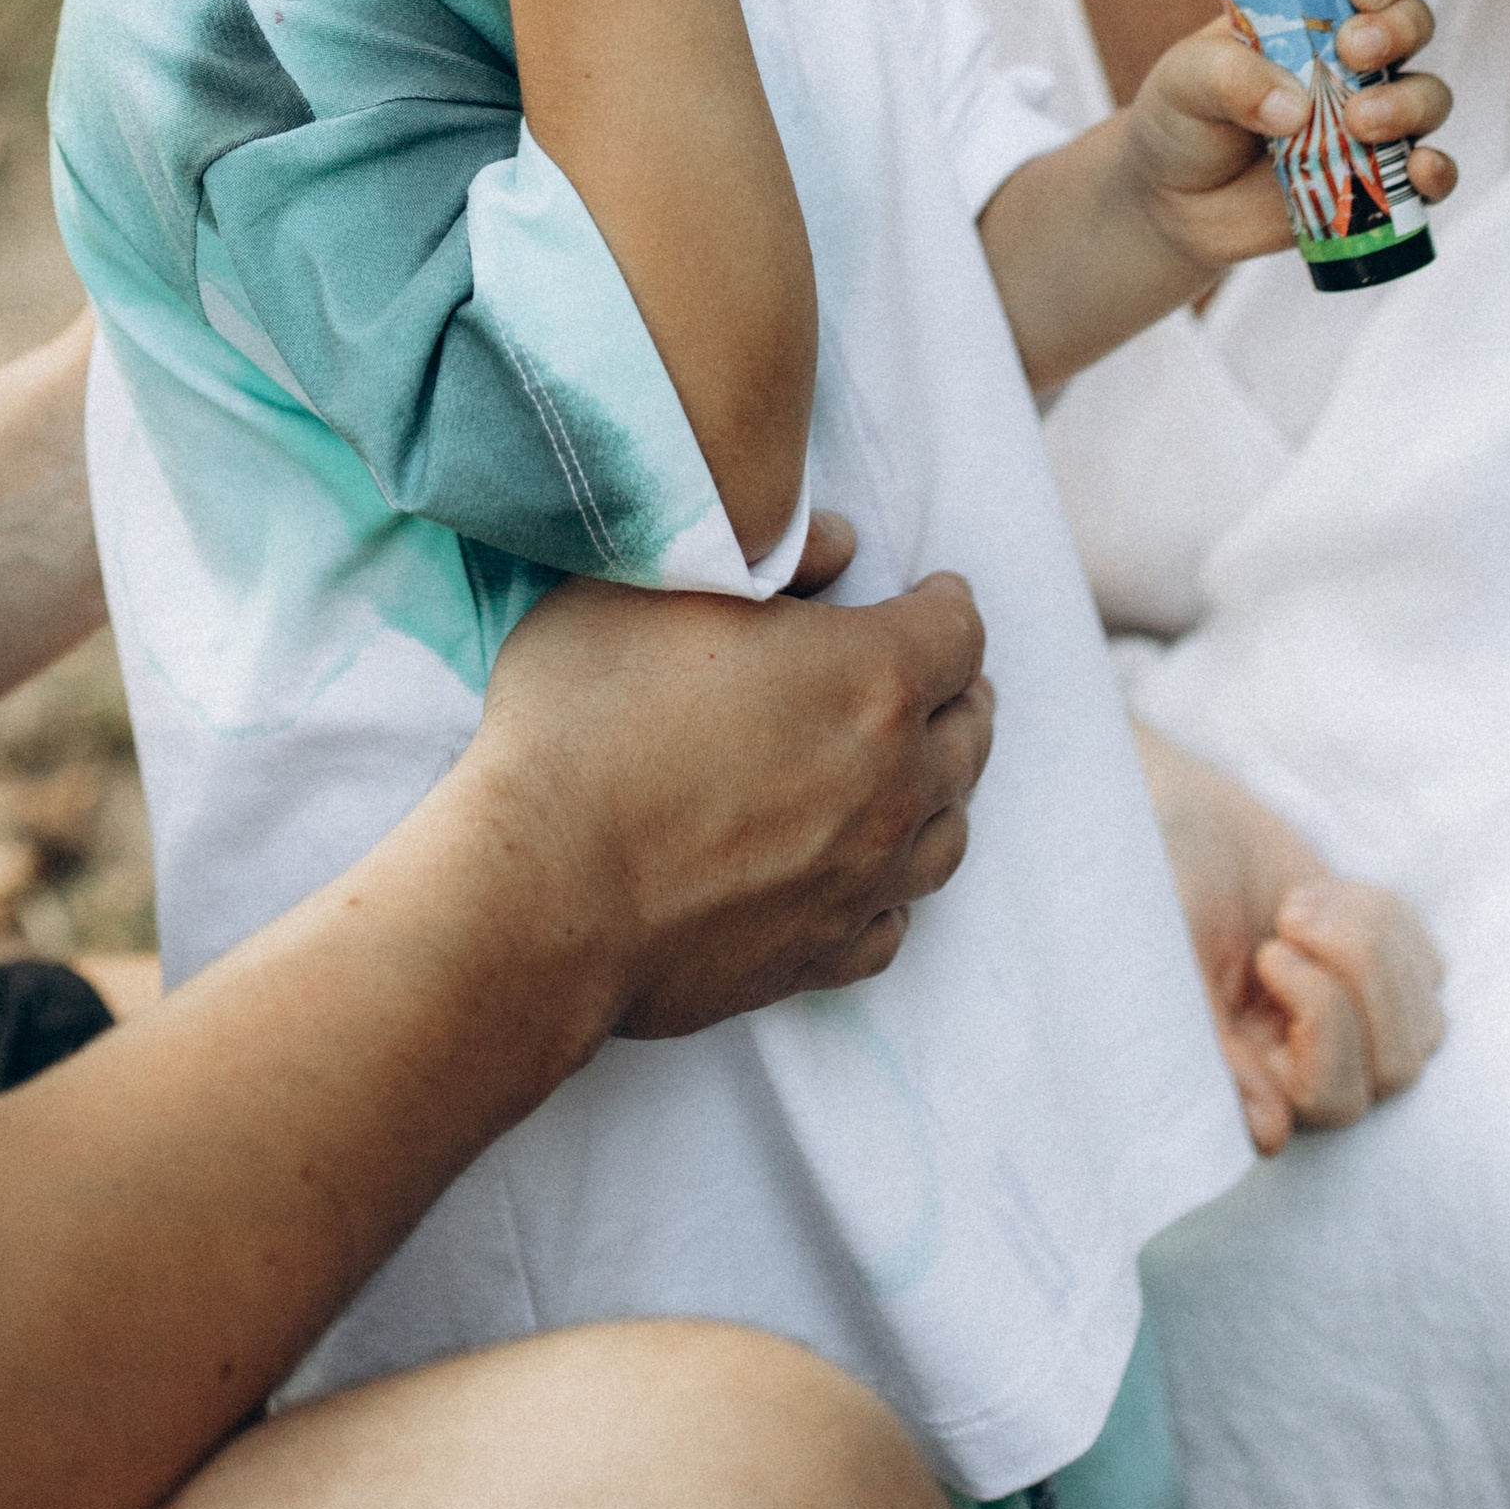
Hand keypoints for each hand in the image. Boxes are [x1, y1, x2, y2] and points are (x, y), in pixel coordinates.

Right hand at [471, 560, 994, 1040]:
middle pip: (970, 732)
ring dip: (940, 792)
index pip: (957, 632)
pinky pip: (890, 926)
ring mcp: (861, 883)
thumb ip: (773, 554)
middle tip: (937, 678)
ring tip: (915, 772)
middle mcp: (892, 786)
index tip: (930, 592)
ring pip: (945, 833)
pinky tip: (864, 878)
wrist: (540, 892)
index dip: (946, 602)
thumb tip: (840, 550)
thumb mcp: (660, 585)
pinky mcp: (817, 958)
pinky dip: (890, 892)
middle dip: (959, 693)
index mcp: (871, 681)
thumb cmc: (588, 720)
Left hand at [1124, 0, 1455, 274]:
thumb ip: (1228, 79)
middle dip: (1397, 30)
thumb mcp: (1184, 83)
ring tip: (1360, 124)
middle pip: (1412, 23)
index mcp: (1309, 14)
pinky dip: (1437, 171)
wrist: (1174, 204)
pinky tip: (1420, 173)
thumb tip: (1294, 108)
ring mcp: (1372, 118)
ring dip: (1409, 103)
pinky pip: (1430, 171)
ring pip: (1428, 94)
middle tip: (1353, 53)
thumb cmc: (1182, 121)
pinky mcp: (1379, 178)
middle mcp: (1352, 60)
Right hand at [1135, 721, 1444, 1151]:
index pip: (1327, 1103)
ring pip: (1424, 1028)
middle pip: (1392, 1070)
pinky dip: (1386, 921)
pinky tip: (1322, 896)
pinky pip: (1430, 972)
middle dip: (1351, 977)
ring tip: (1298, 904)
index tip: (1269, 954)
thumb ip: (1215, 1049)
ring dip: (1370, 944)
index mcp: (1248, 1079)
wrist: (1179, 821)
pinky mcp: (1387, 979)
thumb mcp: (1173, 959)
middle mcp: (1306, 1071)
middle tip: (1286, 919)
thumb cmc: (1161, 891)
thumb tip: (1270, 1136)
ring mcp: (1356, 1029)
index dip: (1322, 1033)